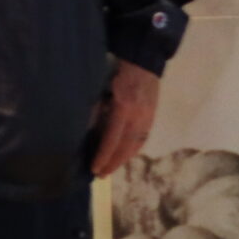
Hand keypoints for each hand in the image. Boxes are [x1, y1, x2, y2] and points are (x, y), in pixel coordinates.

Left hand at [89, 60, 160, 177]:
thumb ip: (96, 110)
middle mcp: (138, 116)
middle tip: (101, 175)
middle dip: (113, 163)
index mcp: (124, 108)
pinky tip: (125, 155)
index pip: (112, 139)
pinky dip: (133, 150)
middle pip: (126, 147)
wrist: (143, 62)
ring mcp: (148, 117)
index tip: (94, 169)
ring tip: (110, 168)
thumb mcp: (102, 90)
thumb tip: (86, 131)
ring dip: (123, 159)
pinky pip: (142, 139)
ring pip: (135, 145)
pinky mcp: (152, 117)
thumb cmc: (118, 74)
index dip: (103, 156)